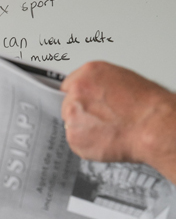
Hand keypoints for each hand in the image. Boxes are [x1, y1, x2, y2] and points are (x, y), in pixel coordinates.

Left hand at [61, 62, 175, 183]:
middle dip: (81, 114)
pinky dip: (88, 144)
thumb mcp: (122, 79)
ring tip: (108, 128)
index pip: (69, 86)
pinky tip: (105, 138)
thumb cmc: (145, 104)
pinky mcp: (73, 137)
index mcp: (88, 74)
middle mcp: (76, 93)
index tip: (84, 104)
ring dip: (84, 129)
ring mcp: (72, 116)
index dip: (79, 97)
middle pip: (68, 106)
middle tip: (102, 119)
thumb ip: (99, 86)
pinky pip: (76, 142)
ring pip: (72, 125)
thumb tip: (93, 94)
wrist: (151, 126)